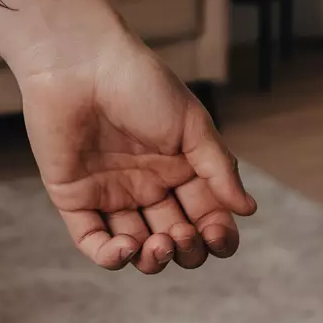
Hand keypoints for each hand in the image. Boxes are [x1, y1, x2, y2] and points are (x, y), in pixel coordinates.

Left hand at [18, 30, 256, 275]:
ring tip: (158, 244)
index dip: (217, 236)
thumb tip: (249, 210)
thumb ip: (218, 168)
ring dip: (153, 259)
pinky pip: (93, 241)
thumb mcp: (191, 123)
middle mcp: (146, 184)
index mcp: (179, 167)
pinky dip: (111, 257)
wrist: (80, 62)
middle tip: (183, 234)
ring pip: (137, 248)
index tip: (217, 232)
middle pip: (175, 240)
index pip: (207, 217)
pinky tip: (127, 248)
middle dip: (186, 251)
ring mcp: (110, 192)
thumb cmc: (138, 82)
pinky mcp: (74, 196)